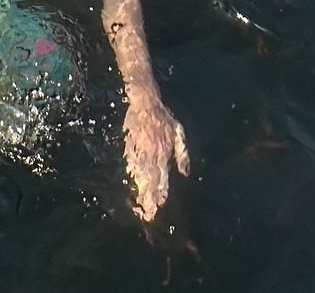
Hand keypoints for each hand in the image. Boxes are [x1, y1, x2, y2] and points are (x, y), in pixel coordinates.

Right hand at [123, 91, 188, 222]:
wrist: (144, 100)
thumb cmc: (163, 116)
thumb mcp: (178, 131)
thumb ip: (182, 153)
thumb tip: (185, 173)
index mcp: (164, 151)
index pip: (162, 177)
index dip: (160, 193)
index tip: (159, 206)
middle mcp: (151, 153)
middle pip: (150, 180)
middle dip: (148, 198)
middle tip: (147, 214)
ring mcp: (139, 149)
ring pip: (139, 174)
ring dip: (139, 190)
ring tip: (138, 204)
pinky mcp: (129, 145)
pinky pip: (130, 163)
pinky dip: (131, 175)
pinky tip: (131, 183)